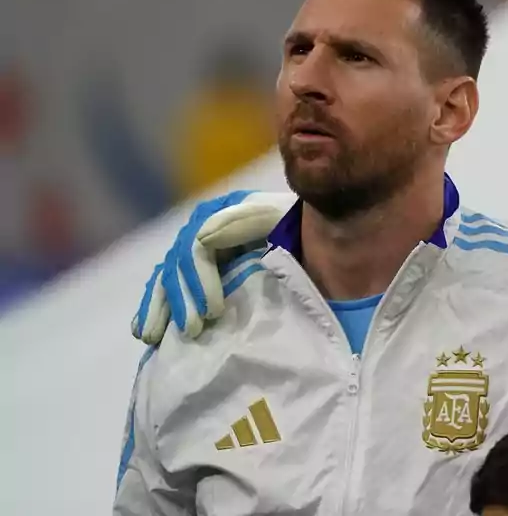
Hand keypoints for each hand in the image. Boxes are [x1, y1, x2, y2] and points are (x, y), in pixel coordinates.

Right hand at [132, 191, 294, 344]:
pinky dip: (156, 307)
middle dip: (181, 298)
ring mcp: (198, 251)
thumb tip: (202, 238)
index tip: (212, 312)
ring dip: (162, 307)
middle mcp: (204, 229)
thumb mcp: (278, 218)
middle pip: (179, 264)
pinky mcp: (196, 273)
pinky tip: (146, 331)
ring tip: (155, 336)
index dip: (199, 279)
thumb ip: (243, 222)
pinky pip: (168, 287)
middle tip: (192, 330)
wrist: (318, 239)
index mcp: (222, 213)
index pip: (197, 246)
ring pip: (168, 277)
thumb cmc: (300, 229)